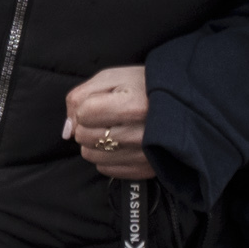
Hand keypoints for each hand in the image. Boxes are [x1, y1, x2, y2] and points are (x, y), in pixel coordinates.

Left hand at [64, 65, 155, 181]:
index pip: (84, 114)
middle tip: (108, 116)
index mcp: (132, 106)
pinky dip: (107, 157)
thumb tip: (66, 129)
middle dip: (88, 125)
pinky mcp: (143, 170)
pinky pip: (105, 169)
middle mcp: (138, 134)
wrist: (182, 105)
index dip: (86, 106)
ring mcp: (142, 156)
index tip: (101, 102)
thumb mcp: (112, 78)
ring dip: (95, 142)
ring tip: (114, 129)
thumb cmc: (144, 87)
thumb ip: (81, 97)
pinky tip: (121, 143)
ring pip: (91, 155)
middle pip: (84, 136)